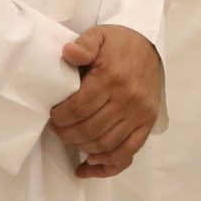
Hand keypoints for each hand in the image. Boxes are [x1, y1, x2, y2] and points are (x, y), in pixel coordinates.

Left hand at [51, 24, 162, 178]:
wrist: (148, 46)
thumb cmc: (118, 43)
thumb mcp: (99, 35)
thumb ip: (83, 45)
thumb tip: (68, 52)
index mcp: (112, 79)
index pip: (79, 109)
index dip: (60, 118)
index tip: (52, 116)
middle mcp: (128, 100)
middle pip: (90, 130)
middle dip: (67, 134)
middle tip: (57, 129)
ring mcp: (139, 115)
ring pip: (106, 145)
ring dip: (83, 148)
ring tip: (71, 140)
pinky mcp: (146, 124)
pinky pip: (128, 153)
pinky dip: (108, 165)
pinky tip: (91, 164)